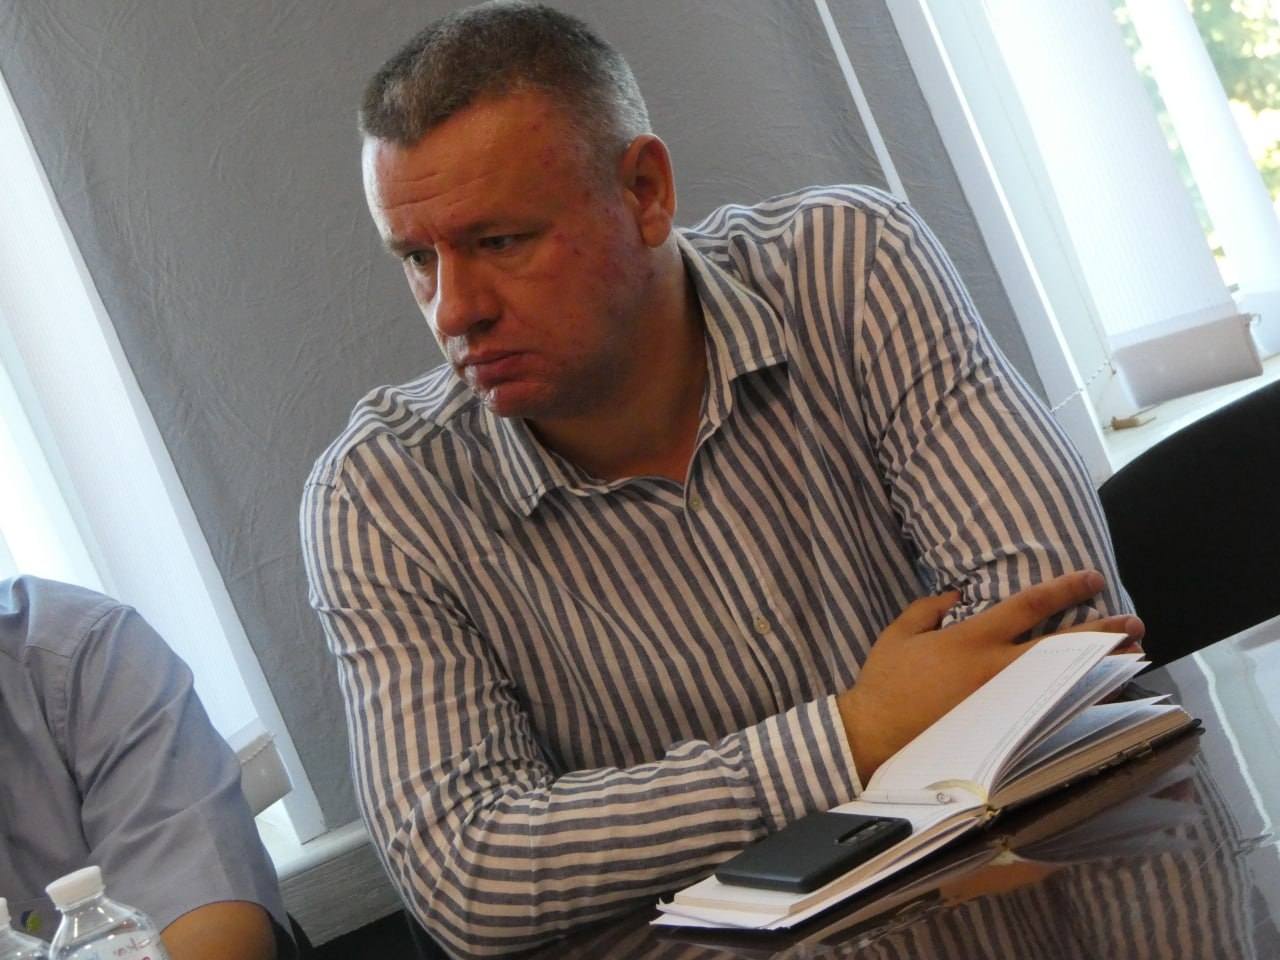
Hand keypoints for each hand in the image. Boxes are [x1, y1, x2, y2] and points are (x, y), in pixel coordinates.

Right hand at [836, 571, 1142, 782]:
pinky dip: (1081, 703)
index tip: (1092, 578)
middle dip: (1101, 632)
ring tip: (1133, 658)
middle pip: (1061, 647)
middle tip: (1134, 622)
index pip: (1028, 606)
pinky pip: (1052, 711)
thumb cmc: (884, 683)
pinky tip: (1102, 698)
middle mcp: (996, 670)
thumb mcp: (899, 633)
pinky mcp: (1003, 731)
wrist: (874, 736)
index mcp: (971, 640)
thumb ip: (928, 608)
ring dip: (1102, 669)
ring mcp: (1004, 704)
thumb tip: (956, 595)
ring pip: (1065, 681)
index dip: (1063, 589)